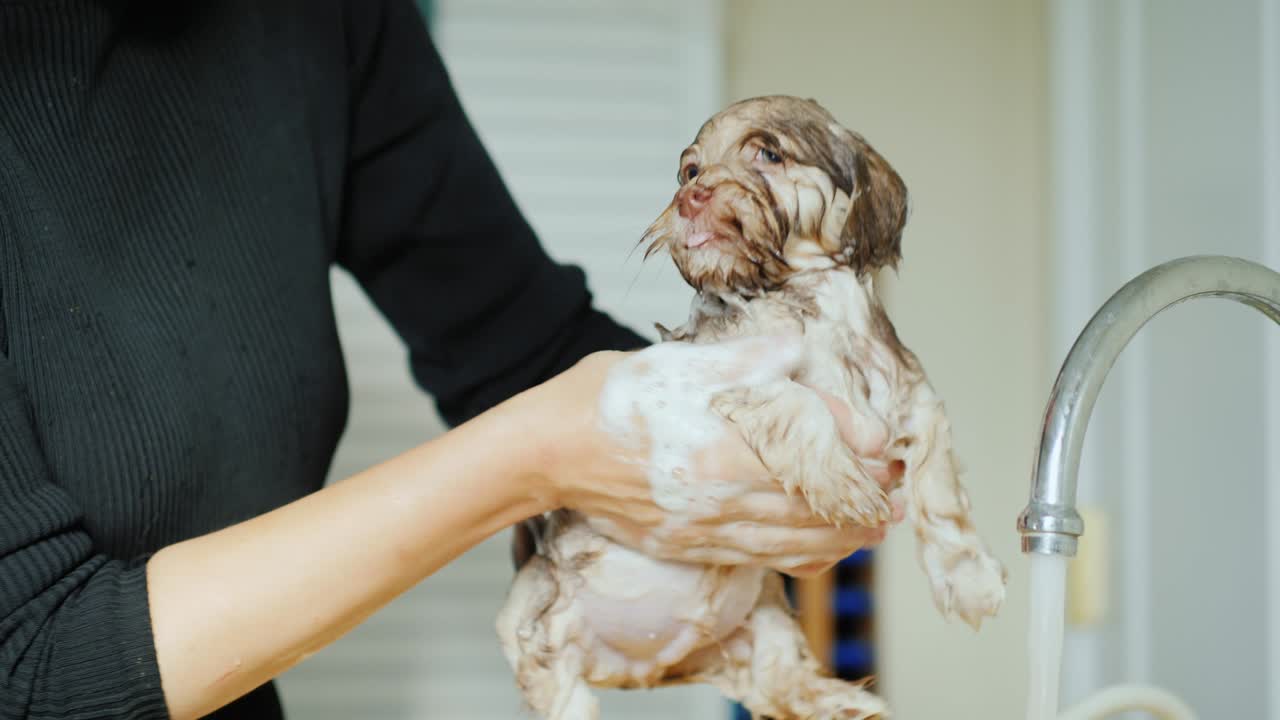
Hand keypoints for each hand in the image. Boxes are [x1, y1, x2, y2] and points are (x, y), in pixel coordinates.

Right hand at [526, 336, 902, 575]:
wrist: (547, 452)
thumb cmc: (608, 401)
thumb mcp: (677, 364)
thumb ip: (745, 362)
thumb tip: (797, 354)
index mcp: (724, 449)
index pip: (812, 459)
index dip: (857, 457)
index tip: (886, 451)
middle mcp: (721, 498)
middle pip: (812, 508)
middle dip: (862, 502)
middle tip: (898, 495)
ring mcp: (705, 528)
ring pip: (791, 541)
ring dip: (842, 537)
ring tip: (876, 529)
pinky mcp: (690, 545)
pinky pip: (759, 559)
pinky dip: (800, 557)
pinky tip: (821, 551)